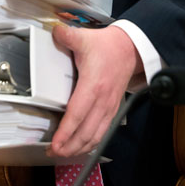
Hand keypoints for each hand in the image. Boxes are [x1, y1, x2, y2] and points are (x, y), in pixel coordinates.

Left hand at [47, 24, 142, 157]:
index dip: (65, 132)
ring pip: (95, 136)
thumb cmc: (107, 46)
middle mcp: (102, 100)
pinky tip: (81, 147)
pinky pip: (103, 132)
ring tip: (64, 154)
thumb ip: (66, 35)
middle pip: (86, 132)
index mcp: (93, 85)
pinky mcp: (113, 109)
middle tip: (53, 152)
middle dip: (69, 147)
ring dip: (80, 148)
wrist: (131, 49)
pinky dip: (91, 143)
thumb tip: (53, 31)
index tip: (54, 144)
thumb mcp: (85, 38)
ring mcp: (109, 107)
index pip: (77, 114)